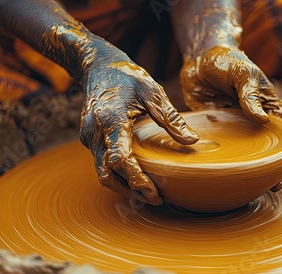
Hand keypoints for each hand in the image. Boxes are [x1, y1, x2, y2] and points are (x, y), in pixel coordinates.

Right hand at [80, 46, 198, 204]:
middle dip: (130, 190)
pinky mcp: (89, 140)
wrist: (98, 66)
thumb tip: (192, 141)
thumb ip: (170, 118)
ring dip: (123, 186)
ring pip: (102, 173)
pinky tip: (136, 175)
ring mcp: (88, 138)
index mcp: (110, 120)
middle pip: (107, 175)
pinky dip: (117, 174)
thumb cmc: (128, 77)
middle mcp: (94, 133)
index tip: (154, 193)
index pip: (120, 160)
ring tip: (148, 193)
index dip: (136, 179)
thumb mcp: (153, 92)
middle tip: (156, 199)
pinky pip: (101, 163)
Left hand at [180, 45, 281, 190]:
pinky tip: (227, 178)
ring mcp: (236, 130)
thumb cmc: (228, 61)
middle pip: (272, 152)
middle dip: (278, 171)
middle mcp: (256, 123)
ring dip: (254, 172)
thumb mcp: (243, 73)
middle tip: (276, 186)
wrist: (199, 59)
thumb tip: (262, 120)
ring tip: (255, 188)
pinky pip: (225, 152)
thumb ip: (251, 95)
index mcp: (270, 108)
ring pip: (250, 157)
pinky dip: (228, 165)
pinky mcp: (217, 132)